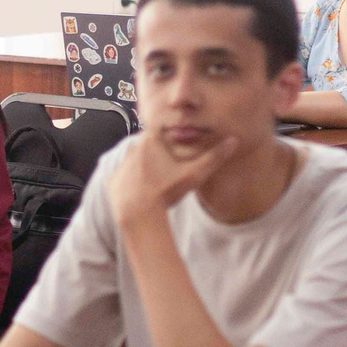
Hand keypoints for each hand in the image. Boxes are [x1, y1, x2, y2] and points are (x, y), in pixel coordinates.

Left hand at [105, 132, 237, 229]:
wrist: (138, 214)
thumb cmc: (165, 192)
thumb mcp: (193, 174)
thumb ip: (214, 157)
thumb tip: (233, 140)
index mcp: (150, 141)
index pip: (162, 132)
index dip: (171, 139)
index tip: (177, 150)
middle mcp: (132, 148)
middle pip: (148, 146)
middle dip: (159, 154)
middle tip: (170, 169)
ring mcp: (120, 165)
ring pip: (135, 161)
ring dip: (144, 167)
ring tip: (157, 182)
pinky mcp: (112, 181)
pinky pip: (123, 177)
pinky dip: (131, 183)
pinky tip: (142, 192)